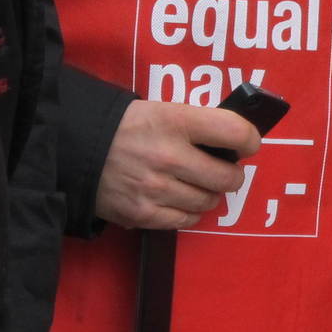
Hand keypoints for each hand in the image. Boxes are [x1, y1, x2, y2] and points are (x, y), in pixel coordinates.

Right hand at [93, 100, 260, 229]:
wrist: (81, 149)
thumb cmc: (131, 127)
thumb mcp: (165, 110)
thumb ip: (199, 125)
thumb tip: (239, 142)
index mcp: (176, 121)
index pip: (233, 132)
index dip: (250, 140)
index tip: (248, 144)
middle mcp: (168, 156)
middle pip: (227, 177)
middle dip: (232, 175)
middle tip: (224, 170)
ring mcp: (156, 189)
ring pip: (208, 202)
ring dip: (209, 194)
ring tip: (196, 183)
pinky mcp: (143, 214)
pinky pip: (187, 220)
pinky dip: (190, 211)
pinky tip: (180, 198)